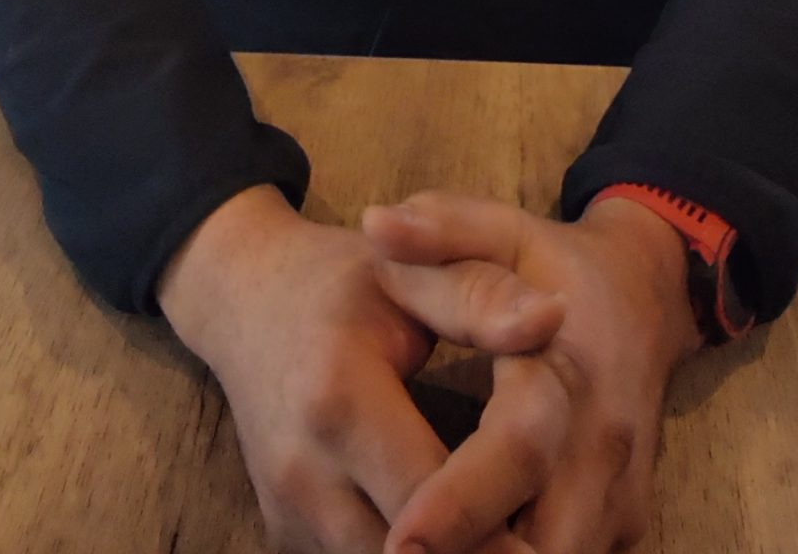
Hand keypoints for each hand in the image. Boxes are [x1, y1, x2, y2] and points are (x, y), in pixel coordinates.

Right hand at [157, 185, 565, 553]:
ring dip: (452, 553)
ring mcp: (291, 514)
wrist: (243, 302)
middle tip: (544, 529)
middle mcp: (305, 472)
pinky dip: (421, 552)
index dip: (503, 515)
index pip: (437, 494)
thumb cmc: (340, 282)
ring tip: (509, 524)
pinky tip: (458, 526)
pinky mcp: (288, 536)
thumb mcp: (410, 272)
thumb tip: (554, 318)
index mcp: (339, 398)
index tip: (554, 520)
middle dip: (486, 547)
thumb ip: (481, 297)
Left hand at [363, 192, 704, 553]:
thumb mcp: (496, 228)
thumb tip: (377, 227)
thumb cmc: (551, 263)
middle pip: (545, 544)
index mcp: (568, 369)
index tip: (399, 542)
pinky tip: (464, 549)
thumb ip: (438, 230)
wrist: (647, 292)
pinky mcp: (624, 523)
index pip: (516, 449)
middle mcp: (604, 444)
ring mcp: (623, 493)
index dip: (458, 504)